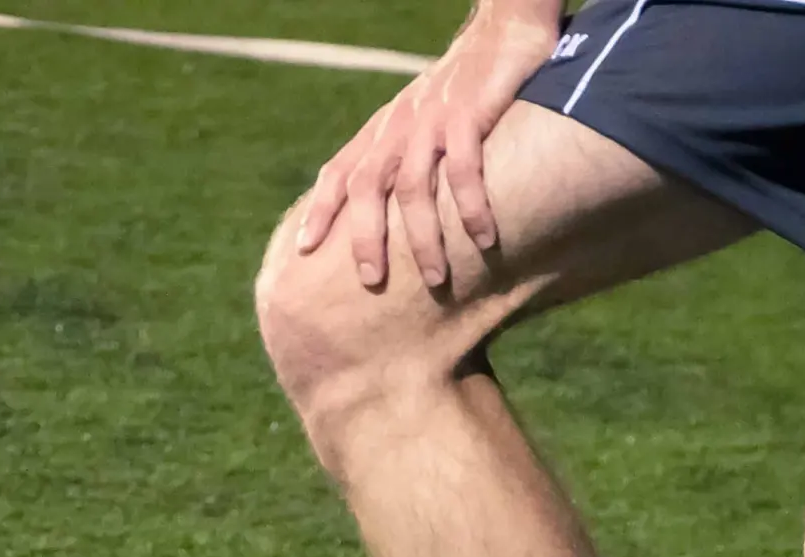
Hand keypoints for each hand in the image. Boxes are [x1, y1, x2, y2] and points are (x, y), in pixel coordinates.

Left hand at [295, 8, 560, 288]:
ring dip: (423, 237)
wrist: (501, 28)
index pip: (340, 171)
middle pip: (367, 187)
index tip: (303, 250)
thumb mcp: (420, 116)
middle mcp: (399, 126)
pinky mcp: (467, 113)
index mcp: (383, 129)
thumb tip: (391, 209)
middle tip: (372, 280)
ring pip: (413, 187)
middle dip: (365, 237)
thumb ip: (403, 154)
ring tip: (435, 279)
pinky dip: (471, 207)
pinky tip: (483, 239)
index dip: (318, 210)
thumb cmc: (462, 84)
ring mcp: (431, 119)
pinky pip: (463, 168)